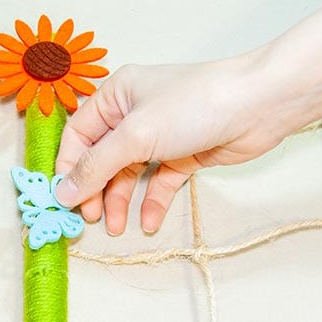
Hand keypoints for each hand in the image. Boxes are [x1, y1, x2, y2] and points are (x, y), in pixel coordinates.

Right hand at [53, 54, 289, 234]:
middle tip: (92, 218)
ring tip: (116, 226)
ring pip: (128, 174)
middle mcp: (134, 114)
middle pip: (102, 159)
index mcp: (116, 95)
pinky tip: (148, 221)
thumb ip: (96, 166)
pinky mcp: (184, 154)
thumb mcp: (135, 135)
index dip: (69, 169)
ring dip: (120, 200)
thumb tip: (63, 191)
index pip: (78, 136)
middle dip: (95, 190)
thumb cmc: (194, 105)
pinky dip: (151, 201)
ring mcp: (160, 135)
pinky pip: (158, 182)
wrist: (257, 106)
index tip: (64, 201)